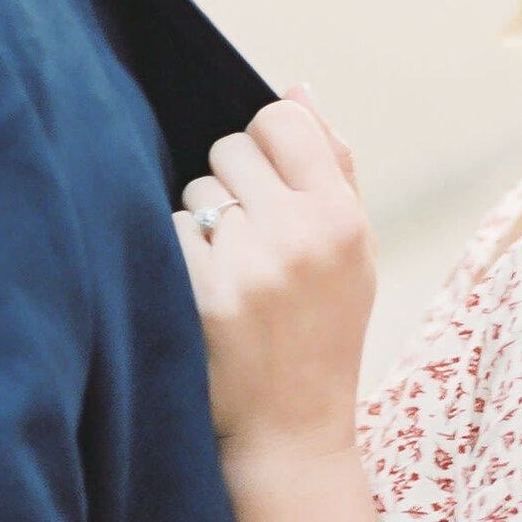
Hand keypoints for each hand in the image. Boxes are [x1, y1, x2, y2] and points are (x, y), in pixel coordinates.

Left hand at [173, 93, 374, 464]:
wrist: (291, 432)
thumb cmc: (321, 334)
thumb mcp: (353, 253)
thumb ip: (333, 167)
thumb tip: (298, 90)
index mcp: (343, 216)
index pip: (282, 120)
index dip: (263, 143)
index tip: (264, 181)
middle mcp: (300, 234)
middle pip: (229, 150)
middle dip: (229, 186)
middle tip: (246, 242)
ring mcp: (250, 265)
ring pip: (194, 192)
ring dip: (200, 225)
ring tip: (230, 277)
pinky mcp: (202, 295)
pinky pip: (168, 232)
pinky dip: (177, 259)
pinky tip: (202, 297)